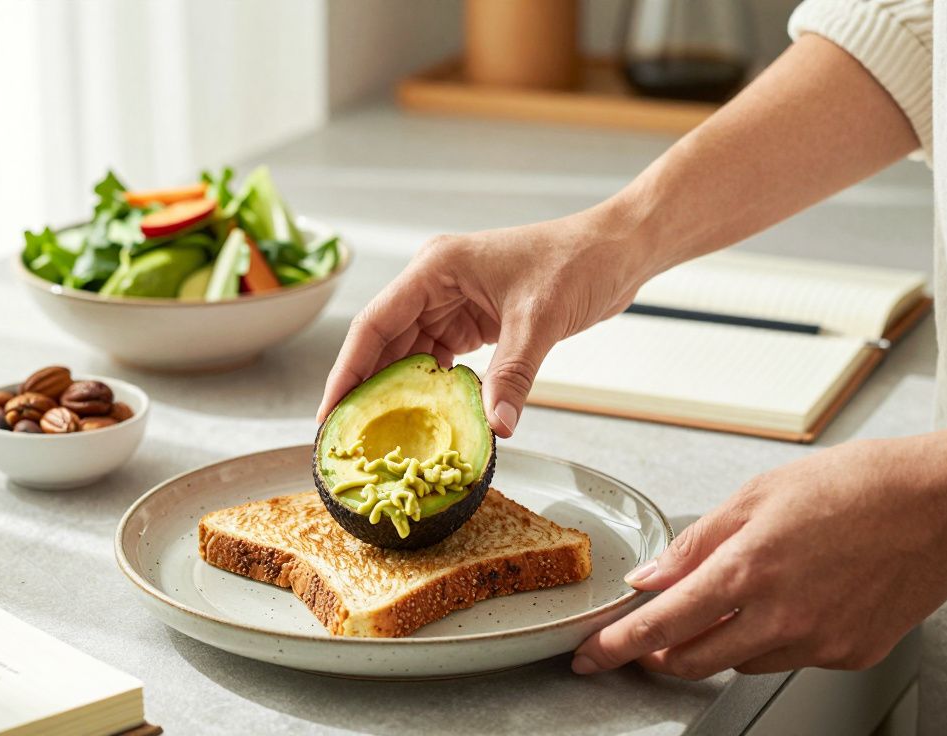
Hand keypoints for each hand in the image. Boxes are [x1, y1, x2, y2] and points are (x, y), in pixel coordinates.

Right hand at [316, 214, 651, 435]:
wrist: (617, 250)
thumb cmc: (578, 263)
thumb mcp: (540, 320)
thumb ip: (513, 375)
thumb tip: (498, 430)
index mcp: (436, 268)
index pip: (375, 323)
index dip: (346, 371)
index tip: (329, 413)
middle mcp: (435, 282)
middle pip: (383, 341)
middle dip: (364, 388)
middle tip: (345, 438)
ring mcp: (452, 300)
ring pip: (408, 353)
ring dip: (395, 391)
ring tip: (375, 436)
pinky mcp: (473, 319)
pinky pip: (439, 358)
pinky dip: (431, 387)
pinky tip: (421, 419)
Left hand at [572, 434, 946, 678]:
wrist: (940, 503)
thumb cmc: (855, 485)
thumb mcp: (756, 494)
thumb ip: (696, 542)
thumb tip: (650, 576)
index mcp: (748, 570)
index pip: (661, 625)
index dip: (617, 646)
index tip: (590, 658)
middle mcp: (781, 617)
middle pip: (693, 660)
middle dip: (660, 653)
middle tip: (647, 638)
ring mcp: (818, 642)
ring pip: (741, 662)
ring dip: (720, 642)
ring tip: (739, 596)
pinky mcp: (850, 653)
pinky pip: (790, 658)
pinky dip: (774, 638)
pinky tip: (792, 600)